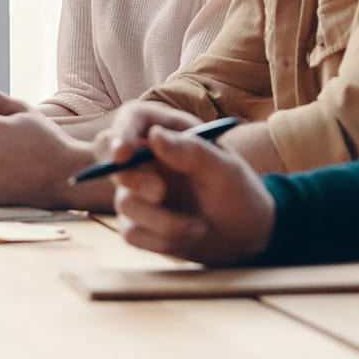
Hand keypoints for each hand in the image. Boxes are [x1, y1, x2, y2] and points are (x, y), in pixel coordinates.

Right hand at [101, 103, 273, 265]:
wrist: (247, 236)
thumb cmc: (239, 193)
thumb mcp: (224, 170)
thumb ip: (191, 151)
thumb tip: (155, 135)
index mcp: (170, 133)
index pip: (132, 118)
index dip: (121, 131)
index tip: (124, 152)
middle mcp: (148, 159)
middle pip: (111, 159)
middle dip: (133, 179)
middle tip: (160, 193)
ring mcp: (139, 192)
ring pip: (125, 202)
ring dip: (162, 220)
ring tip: (200, 227)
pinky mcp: (139, 223)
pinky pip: (131, 232)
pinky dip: (159, 240)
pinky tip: (188, 238)